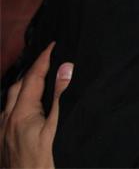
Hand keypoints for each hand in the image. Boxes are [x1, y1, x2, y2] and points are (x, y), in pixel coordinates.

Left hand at [0, 43, 72, 168]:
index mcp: (21, 112)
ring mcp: (2, 129)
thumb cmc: (42, 159)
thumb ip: (59, 96)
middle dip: (32, 70)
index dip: (43, 60)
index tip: (52, 46)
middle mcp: (7, 118)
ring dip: (23, 85)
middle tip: (47, 61)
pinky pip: (6, 111)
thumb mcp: (55, 126)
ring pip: (10, 98)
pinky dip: (17, 101)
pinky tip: (25, 106)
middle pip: (18, 85)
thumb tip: (65, 69)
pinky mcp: (2, 138)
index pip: (33, 78)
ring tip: (37, 79)